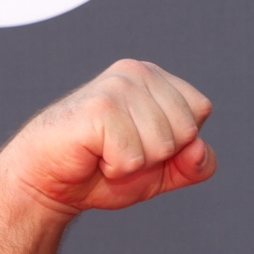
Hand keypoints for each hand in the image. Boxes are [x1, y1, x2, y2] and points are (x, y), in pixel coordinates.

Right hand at [0, 59, 214, 218]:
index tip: (144, 142)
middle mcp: (136, 72)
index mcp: (154, 77)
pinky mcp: (99, 108)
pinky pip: (134, 157)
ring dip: (135, 163)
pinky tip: (95, 155)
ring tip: (107, 152)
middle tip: (123, 149)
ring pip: (163, 145)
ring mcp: (116, 87)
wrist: (52, 181)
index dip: (180, 140)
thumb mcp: (165, 171)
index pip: (200, 109)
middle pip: (187, 129)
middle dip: (159, 155)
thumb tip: (199, 148)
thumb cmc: (105, 169)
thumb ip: (196, 164)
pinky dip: (117, 168)